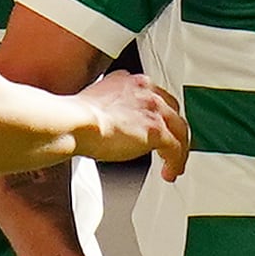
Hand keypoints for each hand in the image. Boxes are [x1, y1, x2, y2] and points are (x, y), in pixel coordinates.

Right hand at [76, 70, 190, 179]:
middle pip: (173, 112)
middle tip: (170, 147)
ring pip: (180, 130)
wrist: (74, 122)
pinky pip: (176, 148)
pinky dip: (176, 162)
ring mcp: (154, 111)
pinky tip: (170, 172)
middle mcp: (147, 92)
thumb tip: (108, 119)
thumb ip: (110, 105)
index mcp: (132, 82)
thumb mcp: (96, 101)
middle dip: (174, 130)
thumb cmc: (75, 117)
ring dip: (179, 149)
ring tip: (174, 165)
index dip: (158, 115)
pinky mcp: (156, 131)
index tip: (155, 126)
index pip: (156, 97)